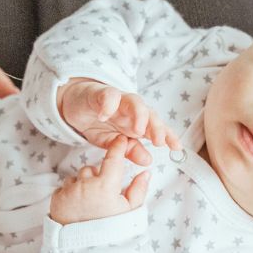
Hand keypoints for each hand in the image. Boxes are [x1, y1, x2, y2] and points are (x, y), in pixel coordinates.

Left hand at [49, 138, 151, 224]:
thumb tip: (146, 172)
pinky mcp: (57, 198)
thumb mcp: (130, 212)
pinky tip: (78, 208)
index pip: (113, 158)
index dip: (118, 146)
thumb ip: (138, 189)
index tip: (121, 139)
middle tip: (102, 197)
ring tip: (89, 205)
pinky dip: (71, 194)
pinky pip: (65, 188)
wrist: (86, 251)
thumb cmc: (112, 231)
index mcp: (106, 186)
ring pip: (77, 177)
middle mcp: (86, 184)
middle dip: (98, 177)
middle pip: (93, 169)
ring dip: (83, 185)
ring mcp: (69, 191)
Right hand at [57, 78, 181, 166]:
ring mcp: (118, 100)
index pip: (157, 128)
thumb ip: (129, 150)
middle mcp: (131, 110)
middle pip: (150, 114)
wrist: (75, 106)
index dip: (168, 136)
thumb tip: (148, 160)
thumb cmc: (97, 124)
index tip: (177, 148)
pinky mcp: (100, 93)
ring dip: (139, 115)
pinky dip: (108, 105)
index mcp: (137, 123)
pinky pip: (109, 95)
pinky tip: (104, 116)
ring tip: (138, 130)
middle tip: (159, 141)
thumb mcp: (112, 143)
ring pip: (135, 102)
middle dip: (157, 127)